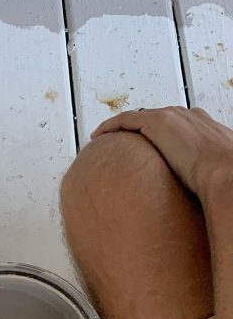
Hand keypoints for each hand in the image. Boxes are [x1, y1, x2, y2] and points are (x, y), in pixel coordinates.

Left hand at [91, 106, 232, 199]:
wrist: (225, 173)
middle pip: (155, 118)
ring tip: (106, 139)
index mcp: (205, 127)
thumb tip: (202, 202)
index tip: (149, 145)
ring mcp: (172, 117)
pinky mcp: (157, 122)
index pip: (178, 124)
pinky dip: (111, 125)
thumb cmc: (224, 179)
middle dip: (138, 129)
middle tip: (123, 144)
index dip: (160, 134)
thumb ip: (205, 179)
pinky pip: (126, 120)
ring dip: (121, 127)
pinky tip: (97, 136)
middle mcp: (188, 116)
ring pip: (138, 117)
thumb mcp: (216, 175)